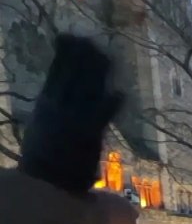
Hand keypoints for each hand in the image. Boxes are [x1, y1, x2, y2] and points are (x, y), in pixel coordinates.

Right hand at [19, 35, 124, 194]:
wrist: (44, 185)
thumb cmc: (44, 160)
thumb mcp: (40, 128)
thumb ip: (48, 110)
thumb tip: (50, 97)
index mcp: (46, 105)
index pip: (56, 72)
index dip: (64, 54)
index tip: (69, 38)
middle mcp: (58, 108)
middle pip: (72, 75)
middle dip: (82, 56)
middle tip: (91, 40)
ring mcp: (73, 121)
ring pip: (87, 90)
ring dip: (98, 72)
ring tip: (107, 57)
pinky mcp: (88, 136)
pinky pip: (101, 117)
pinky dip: (110, 105)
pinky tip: (120, 94)